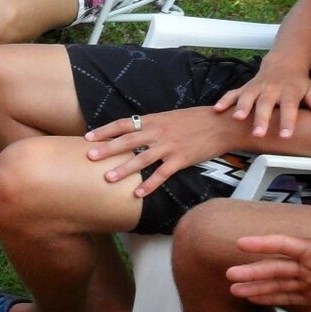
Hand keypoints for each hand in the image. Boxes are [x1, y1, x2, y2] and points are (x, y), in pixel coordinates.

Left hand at [82, 106, 238, 197]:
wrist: (222, 124)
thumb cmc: (195, 120)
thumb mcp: (169, 117)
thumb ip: (150, 125)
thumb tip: (132, 131)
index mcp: (153, 120)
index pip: (123, 124)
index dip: (105, 130)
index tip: (88, 137)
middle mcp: (158, 132)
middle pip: (127, 141)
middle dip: (107, 149)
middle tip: (90, 157)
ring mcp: (169, 147)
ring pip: (142, 159)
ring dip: (124, 169)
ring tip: (108, 178)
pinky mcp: (181, 159)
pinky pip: (162, 174)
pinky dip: (150, 185)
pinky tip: (138, 194)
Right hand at [212, 59, 310, 138]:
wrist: (283, 62)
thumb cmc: (297, 83)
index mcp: (289, 92)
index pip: (289, 108)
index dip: (287, 121)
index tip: (286, 135)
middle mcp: (272, 89)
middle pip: (266, 104)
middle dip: (261, 119)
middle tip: (258, 134)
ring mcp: (256, 88)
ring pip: (247, 97)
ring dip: (242, 108)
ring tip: (237, 119)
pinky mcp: (245, 88)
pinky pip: (233, 93)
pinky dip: (225, 101)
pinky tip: (217, 110)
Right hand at [227, 205, 310, 310]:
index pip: (284, 245)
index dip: (263, 243)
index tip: (241, 243)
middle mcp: (308, 267)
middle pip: (275, 269)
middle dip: (252, 272)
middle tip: (229, 276)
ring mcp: (310, 284)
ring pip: (277, 286)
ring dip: (256, 289)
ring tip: (234, 291)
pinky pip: (289, 301)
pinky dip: (273, 301)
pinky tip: (255, 301)